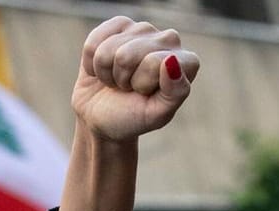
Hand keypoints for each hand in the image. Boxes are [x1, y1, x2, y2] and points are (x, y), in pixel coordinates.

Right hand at [70, 17, 198, 144]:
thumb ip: (174, 92)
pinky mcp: (120, 25)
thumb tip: (170, 60)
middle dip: (123, 78)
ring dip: (107, 72)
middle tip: (129, 89)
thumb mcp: (156, 115)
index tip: (145, 95)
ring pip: (110, 49)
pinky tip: (104, 69)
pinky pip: (95, 42)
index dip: (142, 83)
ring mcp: (144, 29)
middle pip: (128, 55)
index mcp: (186, 62)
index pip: (155, 61)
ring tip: (118, 81)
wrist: (102, 118)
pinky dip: (92, 62)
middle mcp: (169, 40)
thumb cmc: (133, 118)